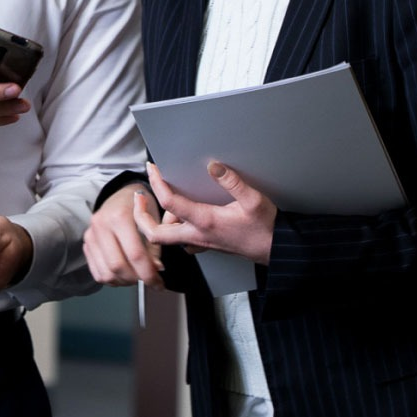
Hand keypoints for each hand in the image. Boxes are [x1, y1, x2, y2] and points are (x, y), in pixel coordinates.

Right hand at [83, 184, 164, 287]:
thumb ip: (155, 246)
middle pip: (118, 266)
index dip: (149, 273)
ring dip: (125, 281)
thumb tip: (155, 270)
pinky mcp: (87, 244)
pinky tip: (125, 275)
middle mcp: (101, 225)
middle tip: (150, 281)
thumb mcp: (154, 220)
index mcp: (119, 216)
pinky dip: (113, 280)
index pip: (135, 254)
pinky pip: (98, 273)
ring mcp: (91, 235)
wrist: (123, 195)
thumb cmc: (143, 206)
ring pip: (106, 273)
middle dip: (137, 279)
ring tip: (138, 276)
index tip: (159, 283)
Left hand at [136, 161, 275, 265]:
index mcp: (205, 221)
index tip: (153, 168)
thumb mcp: (254, 200)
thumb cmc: (267, 228)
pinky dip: (172, 229)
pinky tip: (179, 216)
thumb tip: (213, 165)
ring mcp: (201, 243)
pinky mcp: (207, 245)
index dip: (156, 183)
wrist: (277, 250)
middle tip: (139, 197)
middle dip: (141, 215)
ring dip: (158, 221)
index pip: (169, 202)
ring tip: (160, 199)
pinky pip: (180, 241)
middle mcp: (198, 235)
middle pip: (155, 233)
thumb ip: (232, 181)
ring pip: (167, 238)